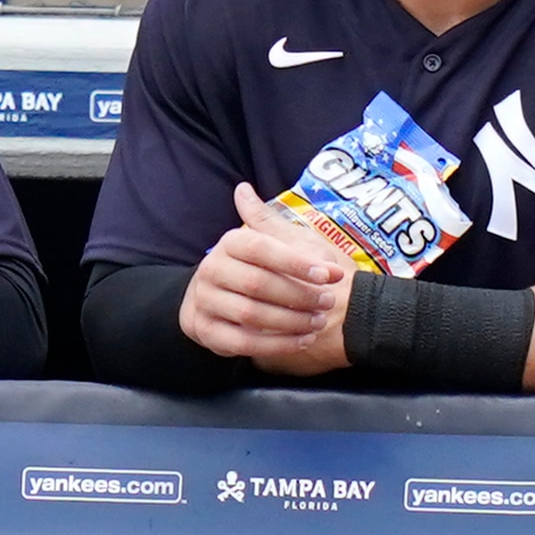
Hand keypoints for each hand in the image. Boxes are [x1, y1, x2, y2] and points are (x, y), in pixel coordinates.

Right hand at [178, 183, 354, 375]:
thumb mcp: (273, 242)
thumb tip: (242, 189)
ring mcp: (205, 301)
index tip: (330, 274)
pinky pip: (244, 343)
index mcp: (228, 243)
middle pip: (258, 284)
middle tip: (329, 301)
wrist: (227, 300)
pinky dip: (278, 345)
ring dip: (292, 321)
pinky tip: (304, 340)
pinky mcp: (207, 331)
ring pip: (251, 315)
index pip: (262, 249)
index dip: (297, 262)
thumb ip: (270, 223)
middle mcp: (210, 270)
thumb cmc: (263, 268)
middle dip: (299, 295)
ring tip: (319, 321)